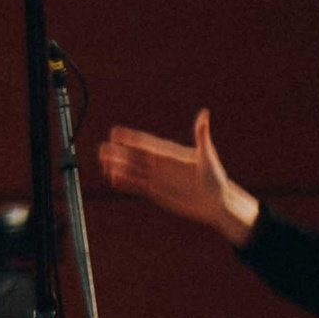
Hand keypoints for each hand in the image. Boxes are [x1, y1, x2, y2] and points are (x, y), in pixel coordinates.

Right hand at [97, 106, 258, 242]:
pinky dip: (125, 183)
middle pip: (136, 157)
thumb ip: (202, 137)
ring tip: (103, 163)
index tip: (116, 133)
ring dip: (118, 167)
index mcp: (171, 153)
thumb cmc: (216, 179)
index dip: (131, 139)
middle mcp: (161, 164)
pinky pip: (138, 186)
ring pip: (134, 171)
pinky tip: (113, 179)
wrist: (217, 203)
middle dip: (119, 153)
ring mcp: (158, 178)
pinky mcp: (158, 192)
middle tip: (102, 149)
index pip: (147, 144)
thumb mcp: (208, 157)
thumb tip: (204, 114)